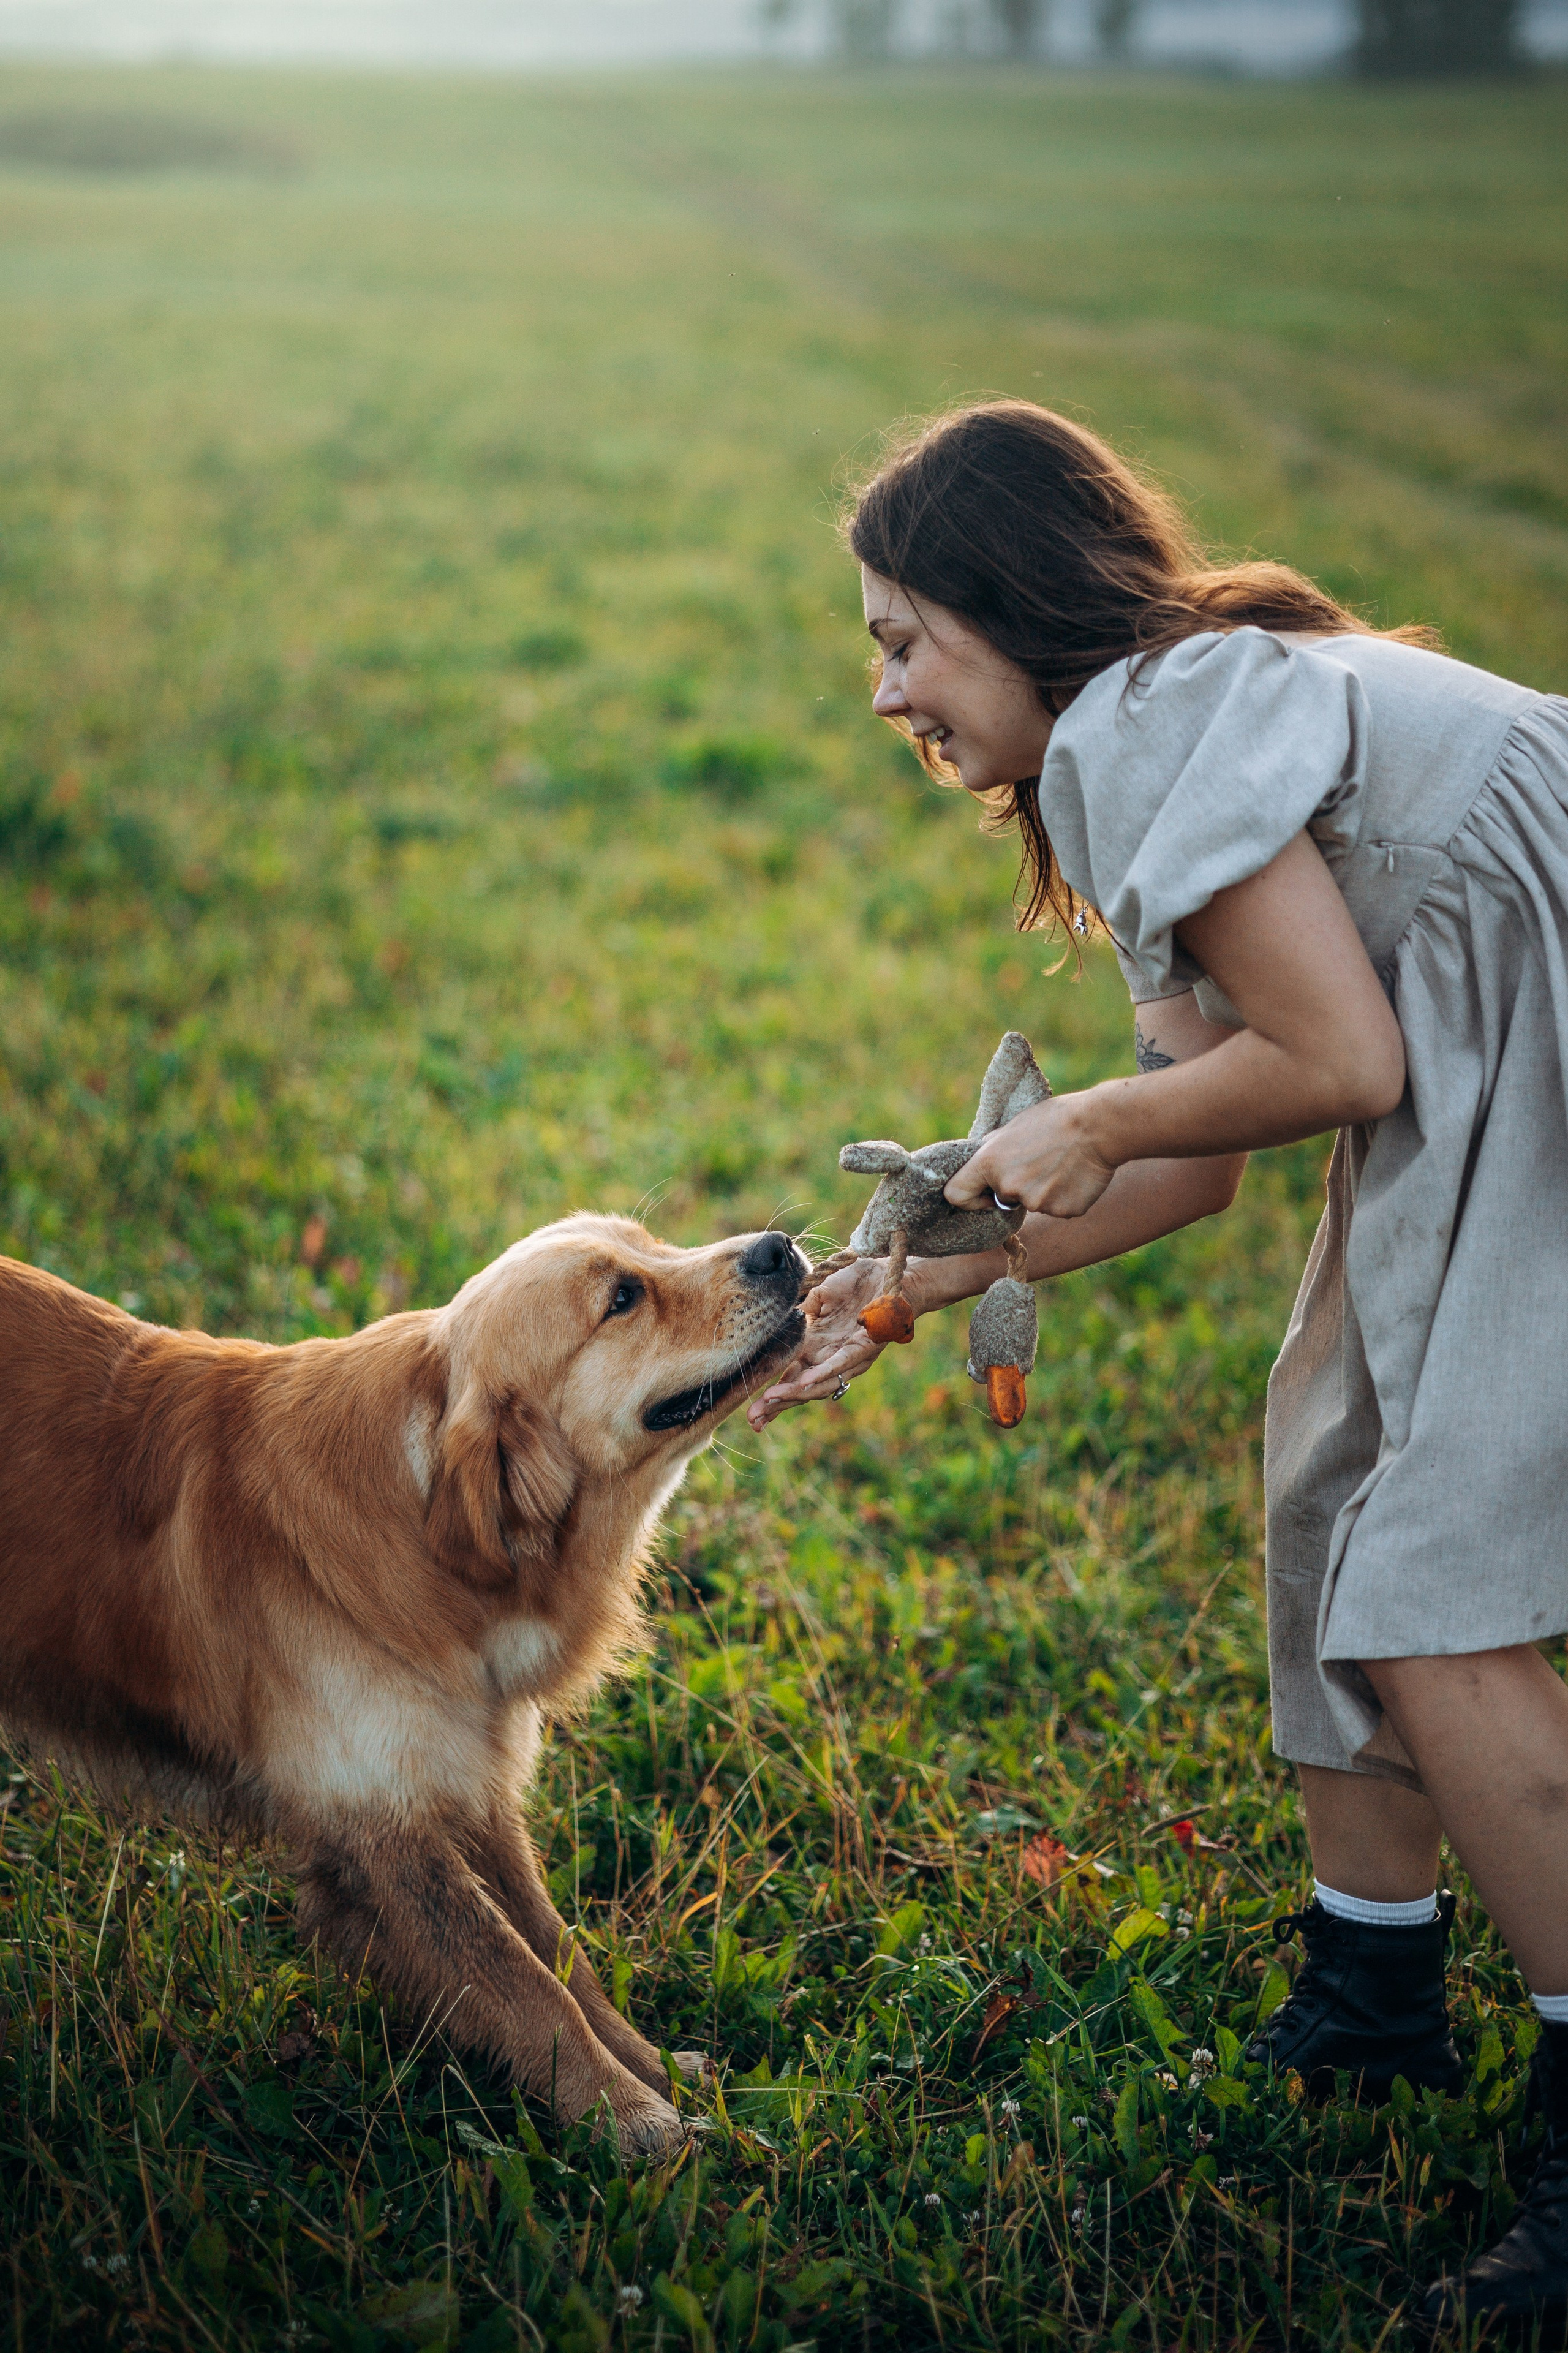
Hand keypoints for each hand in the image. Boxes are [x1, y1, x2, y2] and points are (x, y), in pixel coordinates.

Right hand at [746, 1257, 897, 1428]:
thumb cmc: (856, 1283)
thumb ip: (802, 1311)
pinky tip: (803, 1383)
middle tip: (753, 1420)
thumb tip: (782, 1321)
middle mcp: (830, 1357)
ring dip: (795, 1393)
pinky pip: (841, 1363)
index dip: (774, 1396)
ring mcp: (848, 1356)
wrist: (890, 1272)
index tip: (752, 1414)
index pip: (790, 1376)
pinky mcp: (865, 1347)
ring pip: (820, 1383)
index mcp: (817, 1346)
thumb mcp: (820, 1295)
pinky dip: (821, 1374)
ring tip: (771, 1401)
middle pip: (801, 1388)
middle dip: (777, 1404)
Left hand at [943, 1095, 1115, 1220]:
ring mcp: (1037, 1203)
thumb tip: (977, 1162)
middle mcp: (1009, 1187)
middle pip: (1003, 1200)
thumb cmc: (1054, 1119)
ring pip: (1033, 1204)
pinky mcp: (1063, 1211)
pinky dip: (1064, 1196)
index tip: (983, 1194)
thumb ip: (991, 1149)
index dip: (968, 1198)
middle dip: (1016, 1186)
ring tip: (1061, 1165)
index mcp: (989, 1163)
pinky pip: (1057, 1209)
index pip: (956, 1194)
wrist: (1099, 1126)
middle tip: (1039, 1162)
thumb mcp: (1012, 1127)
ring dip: (1043, 1190)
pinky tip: (1074, 1175)